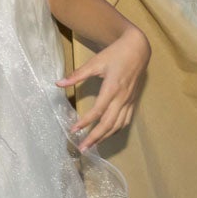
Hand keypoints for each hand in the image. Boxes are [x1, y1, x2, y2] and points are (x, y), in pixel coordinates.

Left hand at [56, 27, 149, 151]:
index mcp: (112, 88)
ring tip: (93, 145)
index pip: (98, 111)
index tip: (73, 130)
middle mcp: (122, 98)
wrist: (138, 49)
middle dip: (95, 137)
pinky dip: (116, 130)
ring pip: (118, 124)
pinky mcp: (133, 101)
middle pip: (109, 123)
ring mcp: (129, 101)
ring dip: (105, 137)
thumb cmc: (115, 54)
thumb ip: (77, 75)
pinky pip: (126, 120)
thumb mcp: (95, 62)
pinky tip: (108, 134)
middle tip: (83, 148)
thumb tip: (58, 83)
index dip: (85, 122)